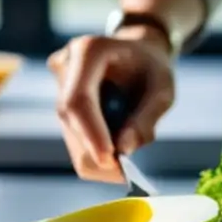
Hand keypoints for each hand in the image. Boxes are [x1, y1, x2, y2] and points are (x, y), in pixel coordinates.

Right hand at [48, 26, 174, 182]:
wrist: (138, 53)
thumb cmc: (153, 67)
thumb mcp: (163, 88)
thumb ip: (146, 118)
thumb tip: (123, 151)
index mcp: (89, 51)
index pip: (79, 100)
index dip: (92, 133)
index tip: (111, 160)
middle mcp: (65, 65)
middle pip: (70, 120)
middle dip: (96, 150)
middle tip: (126, 171)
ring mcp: (58, 84)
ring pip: (69, 133)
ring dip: (98, 152)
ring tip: (127, 151)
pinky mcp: (60, 101)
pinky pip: (73, 135)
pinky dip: (95, 150)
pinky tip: (116, 146)